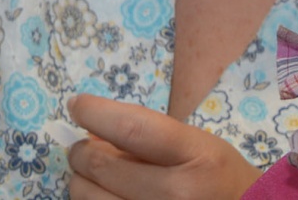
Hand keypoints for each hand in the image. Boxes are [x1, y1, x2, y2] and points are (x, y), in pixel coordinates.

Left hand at [65, 96, 261, 199]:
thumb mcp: (196, 145)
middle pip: (100, 165)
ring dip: (82, 181)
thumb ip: (147, 135)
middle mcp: (177, 194)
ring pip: (88, 197)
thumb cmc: (220, 180)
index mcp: (196, 157)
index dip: (94, 113)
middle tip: (83, 148)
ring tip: (96, 177)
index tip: (78, 105)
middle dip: (81, 151)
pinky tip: (105, 196)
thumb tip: (90, 130)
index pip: (130, 129)